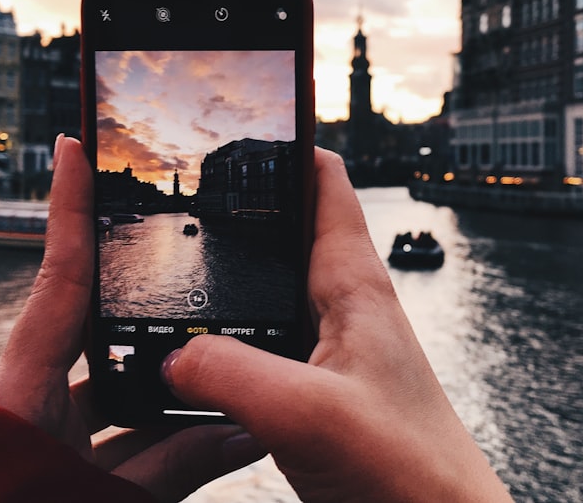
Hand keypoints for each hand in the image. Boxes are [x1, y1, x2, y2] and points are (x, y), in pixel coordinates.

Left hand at [0, 135, 264, 500]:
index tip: (77, 144)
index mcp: (20, 386)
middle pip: (102, 326)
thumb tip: (248, 432)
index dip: (71, 205)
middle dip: (155, 306)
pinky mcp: (56, 454)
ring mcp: (43, 425)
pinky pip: (121, 431)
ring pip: (120, 388)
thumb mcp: (102, 497)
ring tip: (233, 366)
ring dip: (174, 386)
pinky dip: (165, 434)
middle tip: (203, 271)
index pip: (58, 274)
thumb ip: (176, 466)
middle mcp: (30, 394)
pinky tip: (214, 430)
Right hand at [162, 149, 512, 501]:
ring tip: (172, 265)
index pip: (324, 182)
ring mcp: (326, 349)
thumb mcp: (312, 415)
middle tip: (179, 189)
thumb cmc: (413, 472)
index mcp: (354, 286)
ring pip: (267, 290)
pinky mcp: (312, 390)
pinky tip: (189, 356)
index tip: (236, 116)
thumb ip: (235, 376)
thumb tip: (169, 357)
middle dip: (238, 206)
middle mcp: (341, 307)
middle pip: (286, 229)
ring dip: (227, 277)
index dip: (284, 141)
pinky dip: (222, 339)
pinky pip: (259, 345)